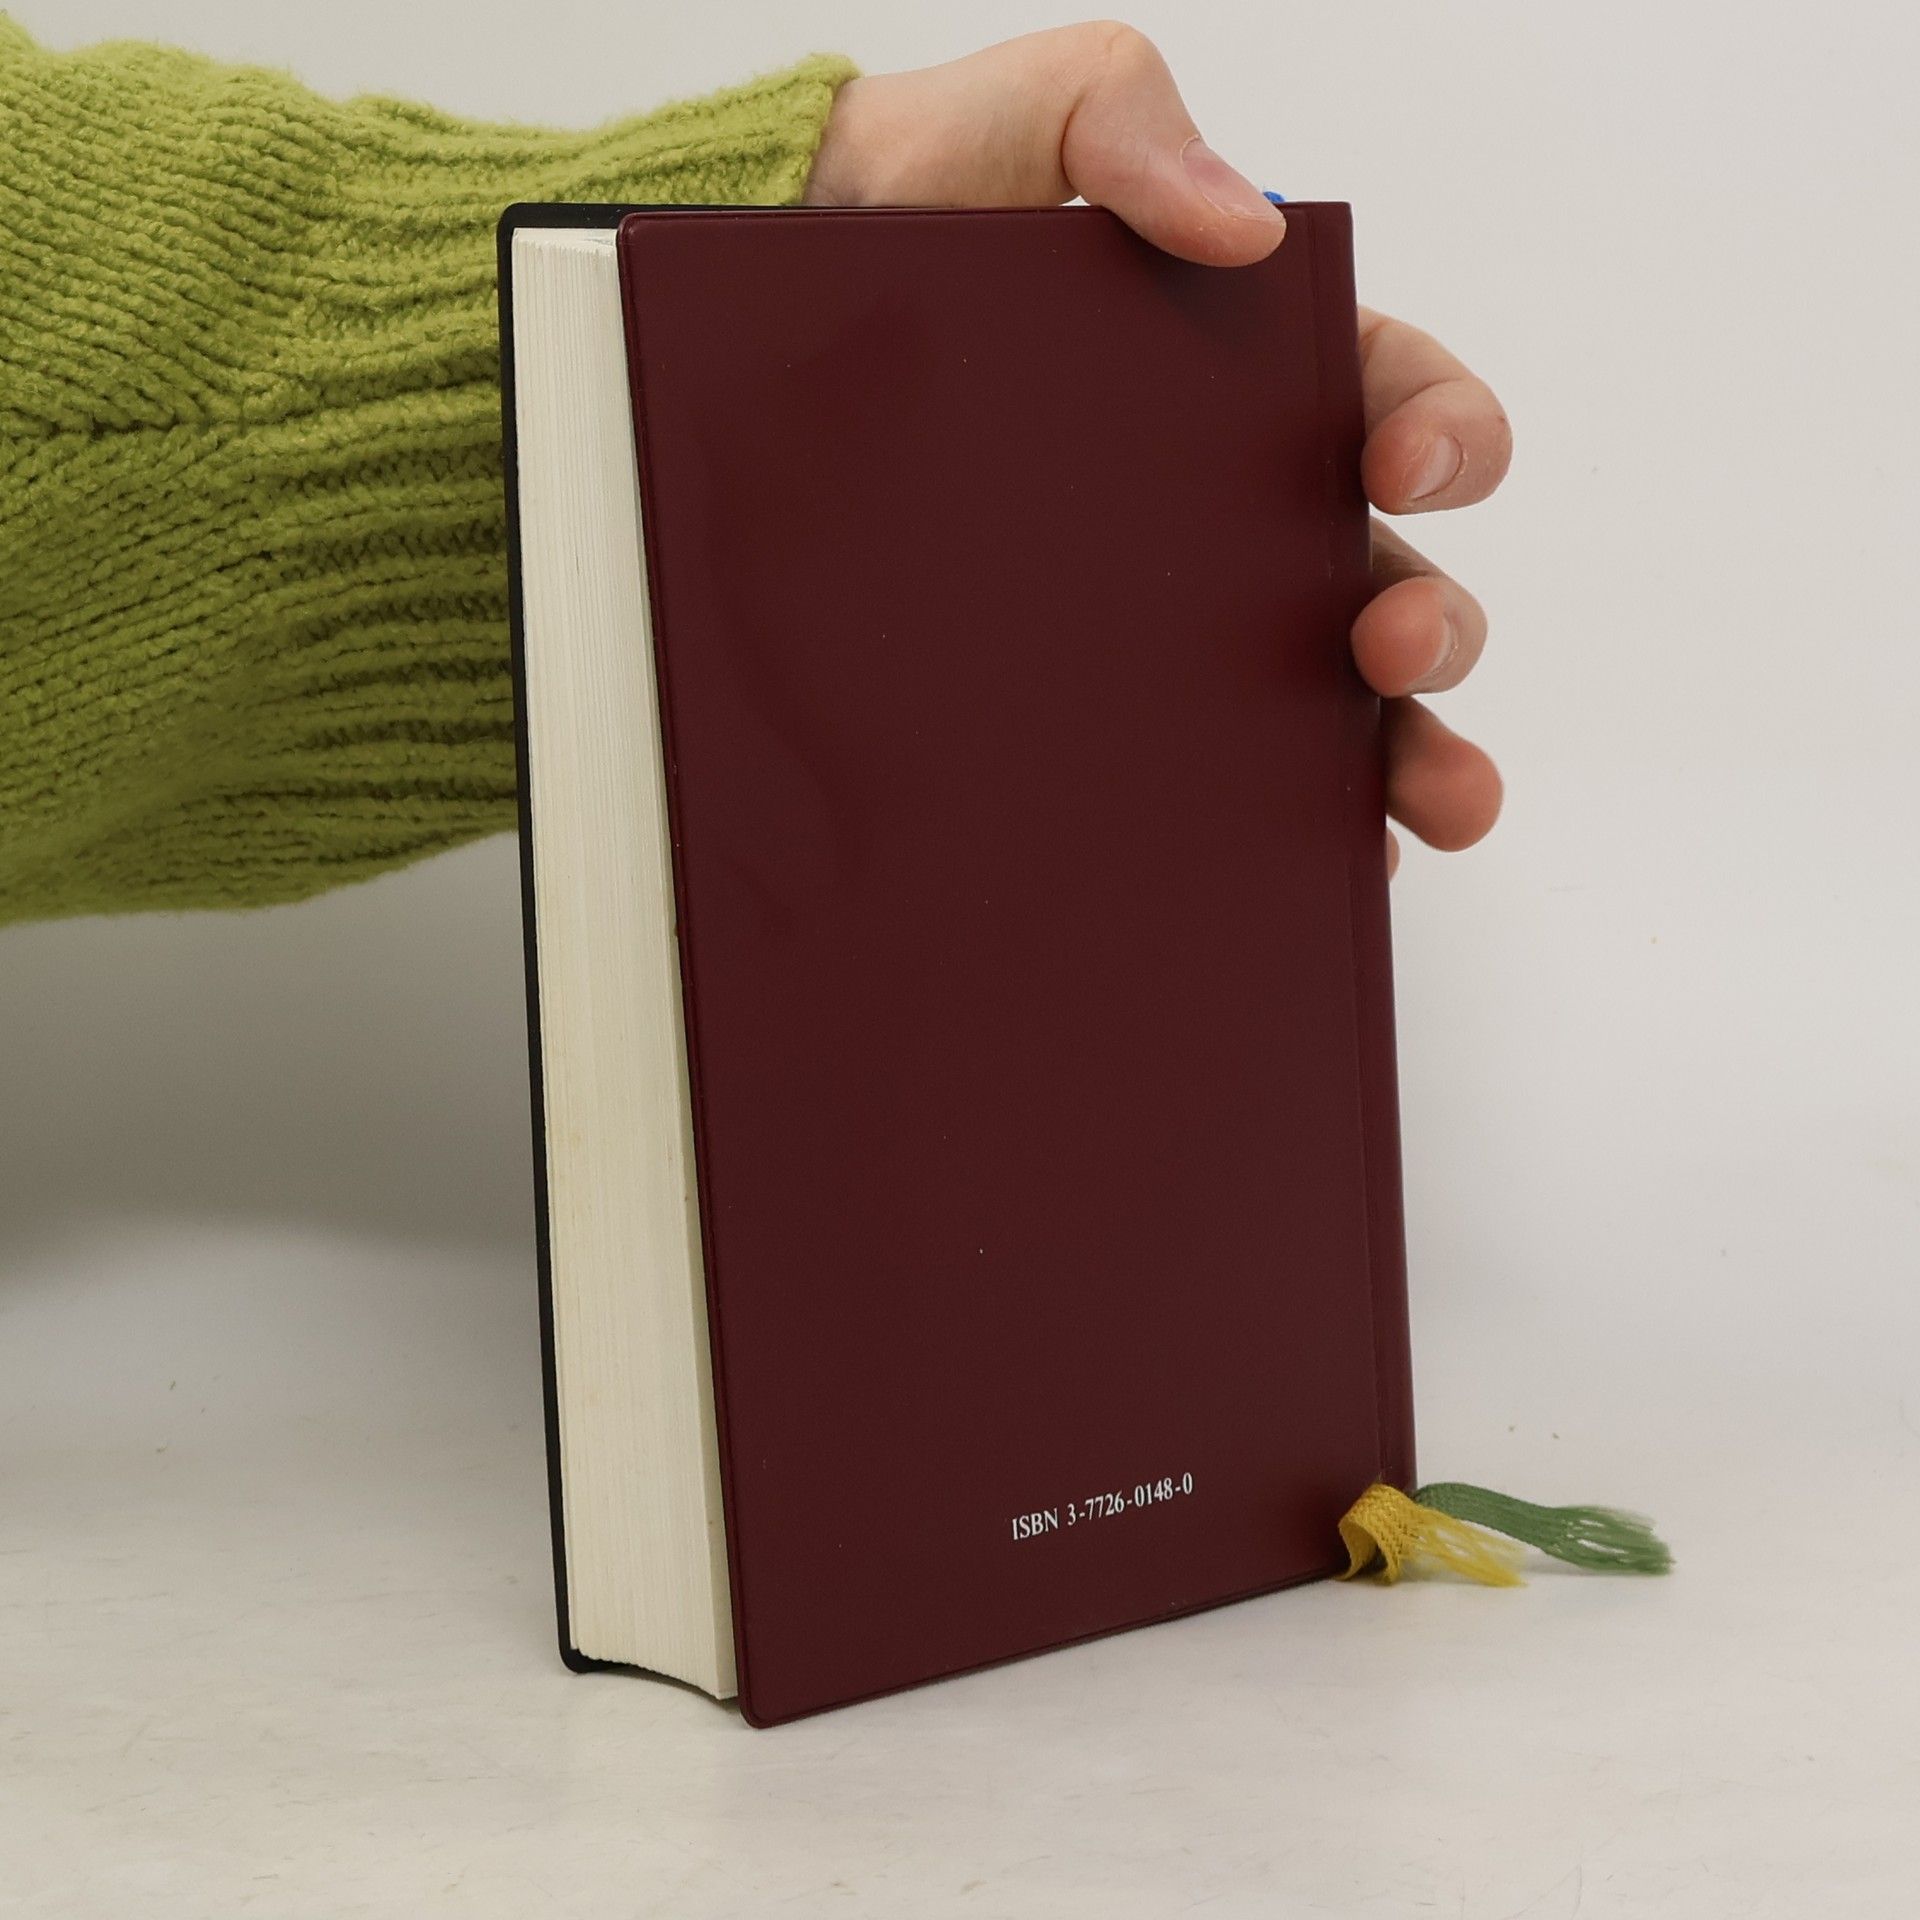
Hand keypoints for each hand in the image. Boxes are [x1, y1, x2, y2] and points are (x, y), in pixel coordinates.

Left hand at [807, 22, 1508, 868]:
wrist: (761, 321)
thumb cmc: (913, 209)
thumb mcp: (1022, 118)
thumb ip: (1127, 120)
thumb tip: (1245, 229)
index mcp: (1256, 379)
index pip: (1398, 403)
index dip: (1442, 435)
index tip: (1398, 464)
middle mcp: (1238, 514)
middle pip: (1389, 578)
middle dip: (1433, 623)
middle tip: (1391, 643)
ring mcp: (1175, 622)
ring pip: (1335, 705)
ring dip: (1405, 756)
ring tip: (1424, 801)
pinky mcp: (1098, 700)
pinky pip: (1218, 775)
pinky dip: (1283, 820)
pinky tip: (1303, 858)